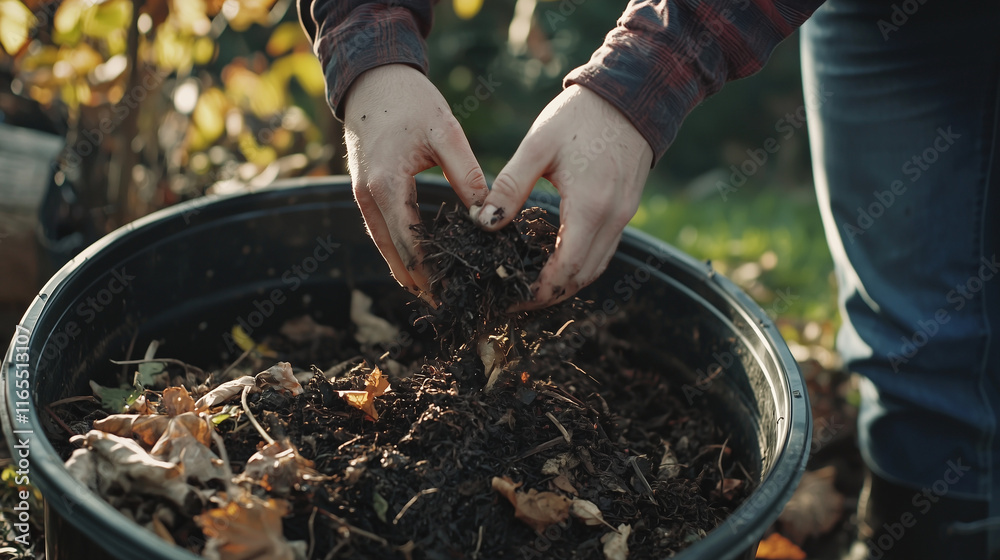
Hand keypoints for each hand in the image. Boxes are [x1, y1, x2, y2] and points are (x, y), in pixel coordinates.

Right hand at [343, 64, 487, 297]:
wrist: (372, 78)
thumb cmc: (411, 101)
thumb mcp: (446, 132)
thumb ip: (468, 175)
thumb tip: (487, 216)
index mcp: (387, 185)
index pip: (410, 245)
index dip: (431, 274)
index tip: (454, 295)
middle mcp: (367, 197)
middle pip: (394, 255)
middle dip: (420, 282)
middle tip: (449, 306)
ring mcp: (360, 196)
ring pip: (383, 247)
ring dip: (407, 272)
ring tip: (435, 295)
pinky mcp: (362, 192)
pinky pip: (381, 232)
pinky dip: (398, 252)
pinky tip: (417, 265)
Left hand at [476, 85, 652, 309]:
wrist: (629, 94)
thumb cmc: (580, 115)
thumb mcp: (537, 146)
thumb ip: (509, 187)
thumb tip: (484, 223)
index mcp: (589, 206)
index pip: (564, 270)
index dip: (537, 291)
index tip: (510, 297)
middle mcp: (613, 219)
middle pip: (581, 278)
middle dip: (548, 294)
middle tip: (514, 297)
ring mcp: (624, 217)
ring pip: (595, 269)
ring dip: (565, 284)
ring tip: (531, 286)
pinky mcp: (626, 210)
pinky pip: (603, 251)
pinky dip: (579, 265)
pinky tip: (554, 260)